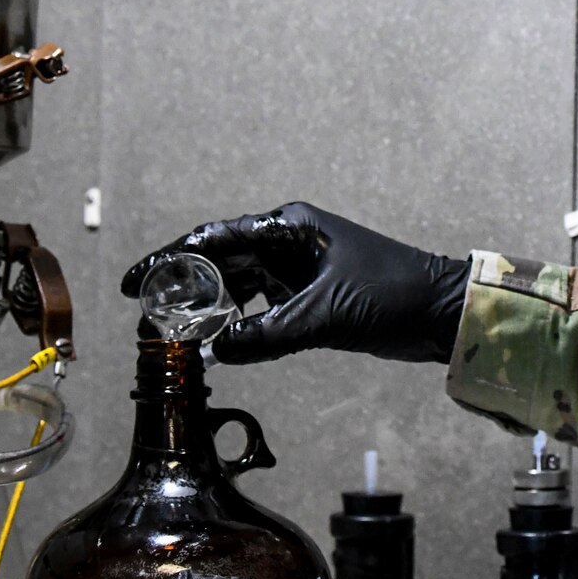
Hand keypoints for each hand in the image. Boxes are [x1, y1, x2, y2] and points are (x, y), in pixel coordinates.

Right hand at [121, 201, 470, 364]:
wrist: (441, 313)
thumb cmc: (393, 295)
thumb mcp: (326, 315)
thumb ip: (270, 334)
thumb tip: (218, 352)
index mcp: (290, 226)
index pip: (215, 238)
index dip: (171, 258)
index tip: (136, 281)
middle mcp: (288, 242)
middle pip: (220, 261)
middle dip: (184, 287)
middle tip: (147, 315)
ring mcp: (297, 270)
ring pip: (237, 287)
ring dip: (210, 309)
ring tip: (176, 334)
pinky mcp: (308, 297)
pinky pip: (260, 309)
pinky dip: (239, 326)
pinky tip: (219, 346)